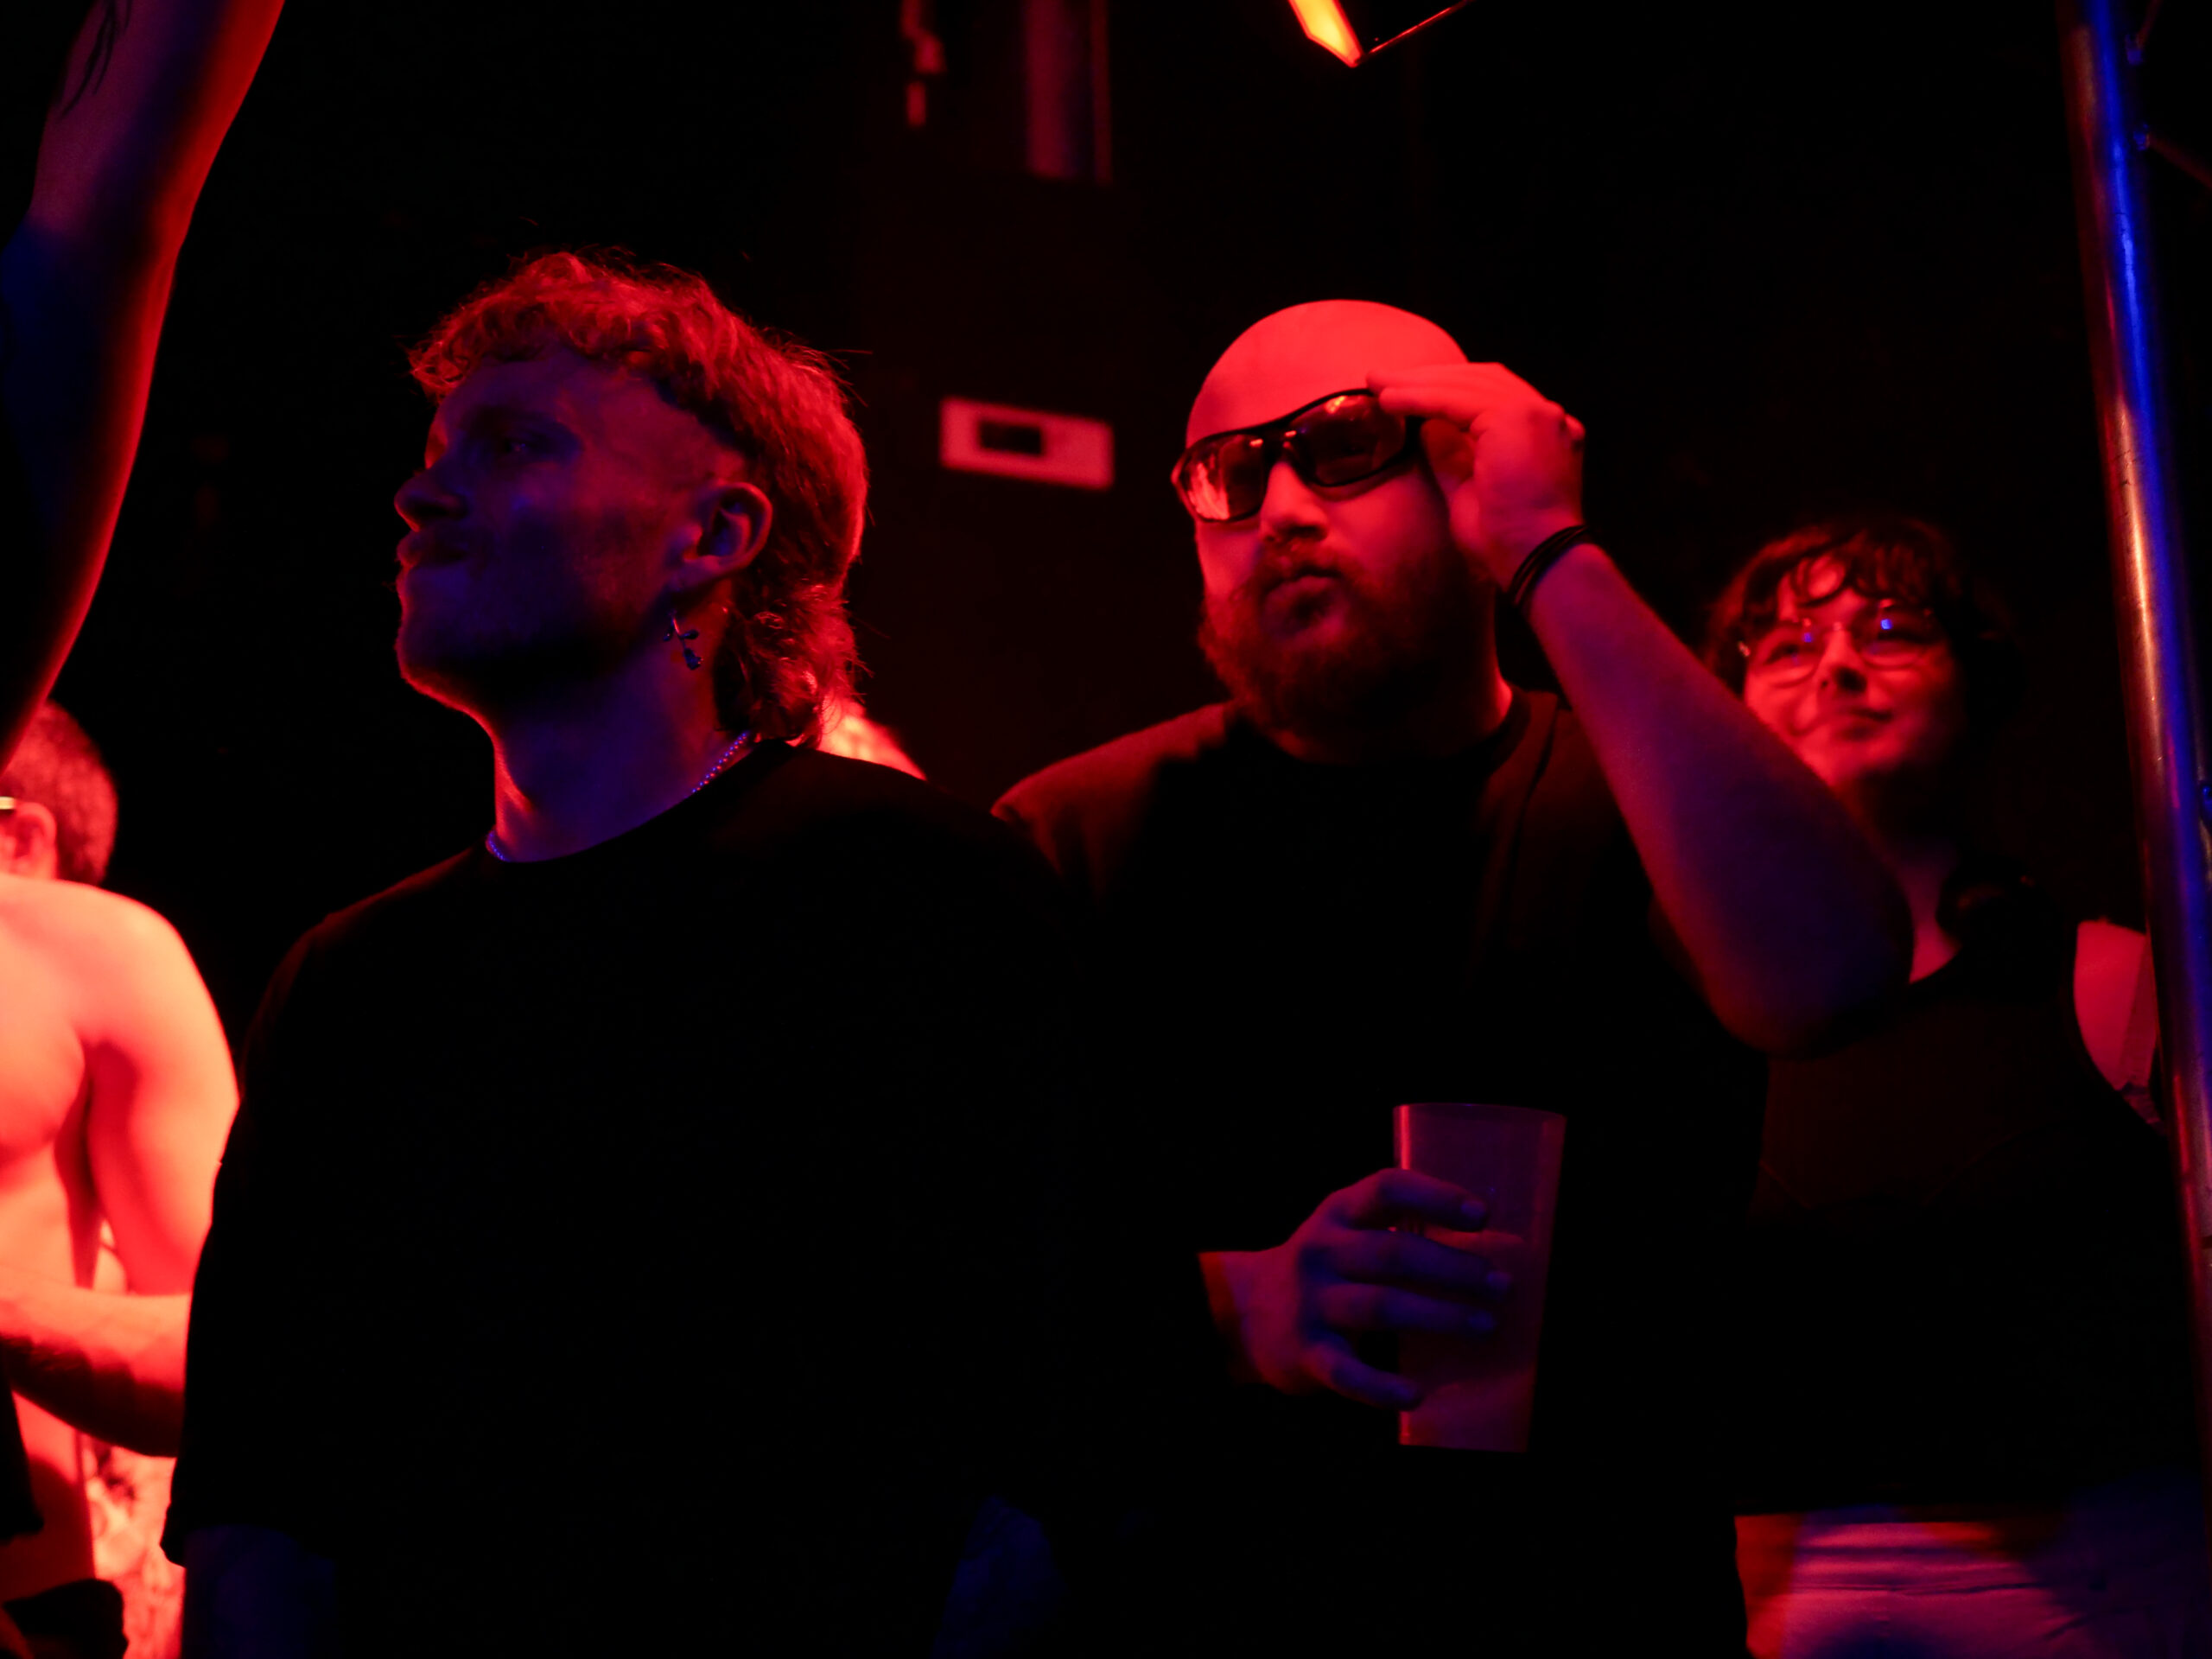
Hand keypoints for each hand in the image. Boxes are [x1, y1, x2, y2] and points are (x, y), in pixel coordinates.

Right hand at [1205, 1169, 1510, 1410]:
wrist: (1246, 1312)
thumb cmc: (1324, 1269)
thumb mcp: (1344, 1232)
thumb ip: (1395, 1230)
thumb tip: (1485, 1251)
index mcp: (1337, 1214)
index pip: (1387, 1189)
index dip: (1436, 1197)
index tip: (1481, 1216)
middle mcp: (1321, 1251)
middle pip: (1393, 1254)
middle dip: (1453, 1268)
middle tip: (1500, 1285)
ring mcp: (1312, 1303)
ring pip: (1381, 1307)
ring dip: (1440, 1316)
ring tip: (1485, 1326)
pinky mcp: (1307, 1353)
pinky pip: (1348, 1372)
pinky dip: (1382, 1386)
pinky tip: (1416, 1393)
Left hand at [1369, 363, 1585, 588]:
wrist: (1535, 560)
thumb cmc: (1505, 542)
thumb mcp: (1468, 492)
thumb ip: (1452, 457)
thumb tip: (1426, 428)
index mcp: (1542, 432)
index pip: (1489, 395)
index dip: (1446, 389)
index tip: (1405, 393)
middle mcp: (1544, 415)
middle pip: (1478, 380)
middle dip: (1427, 378)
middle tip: (1380, 378)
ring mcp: (1536, 412)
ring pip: (1466, 385)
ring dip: (1417, 383)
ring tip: (1376, 383)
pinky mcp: (1516, 416)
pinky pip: (1456, 399)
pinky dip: (1420, 397)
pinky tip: (1389, 399)